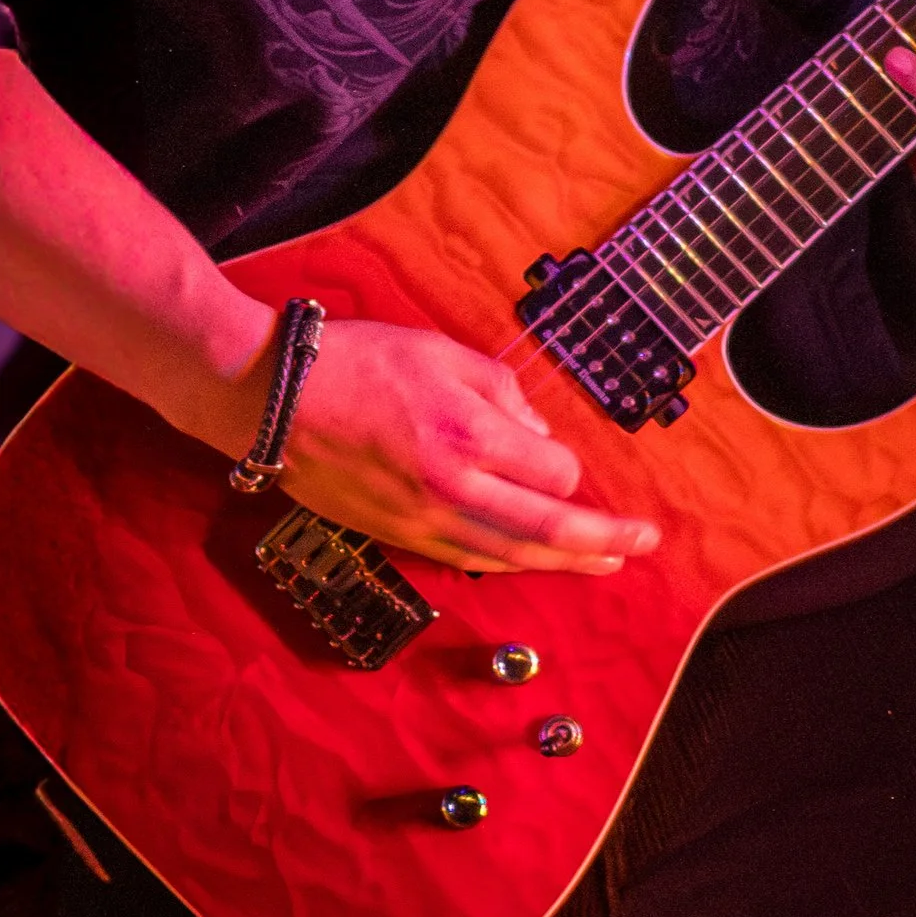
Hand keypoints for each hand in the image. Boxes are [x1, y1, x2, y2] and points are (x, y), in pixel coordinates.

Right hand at [237, 314, 658, 575]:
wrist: (271, 398)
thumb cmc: (355, 362)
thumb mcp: (441, 352)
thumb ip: (501, 391)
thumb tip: (536, 432)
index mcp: (466, 435)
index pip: (553, 473)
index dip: (568, 466)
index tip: (559, 452)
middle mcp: (451, 488)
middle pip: (546, 530)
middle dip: (602, 541)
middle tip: (644, 544)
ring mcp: (422, 520)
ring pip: (509, 556)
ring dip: (563, 563)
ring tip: (604, 564)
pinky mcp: (398, 534)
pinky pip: (467, 558)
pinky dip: (508, 562)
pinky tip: (530, 560)